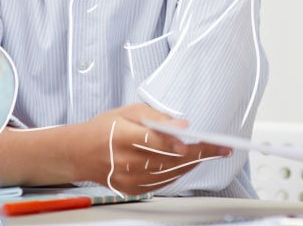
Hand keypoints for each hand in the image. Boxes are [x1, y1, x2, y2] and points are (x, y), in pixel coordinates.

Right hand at [64, 104, 229, 193]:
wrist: (80, 153)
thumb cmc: (106, 128)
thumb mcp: (129, 111)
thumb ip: (157, 118)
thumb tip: (182, 125)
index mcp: (121, 137)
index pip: (152, 140)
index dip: (174, 141)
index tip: (192, 140)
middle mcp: (124, 161)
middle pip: (167, 160)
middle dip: (198, 153)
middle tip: (222, 148)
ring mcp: (128, 179)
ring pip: (169, 173)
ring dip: (193, 163)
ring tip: (211, 152)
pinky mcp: (132, 189)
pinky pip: (163, 183)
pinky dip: (179, 172)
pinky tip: (190, 162)